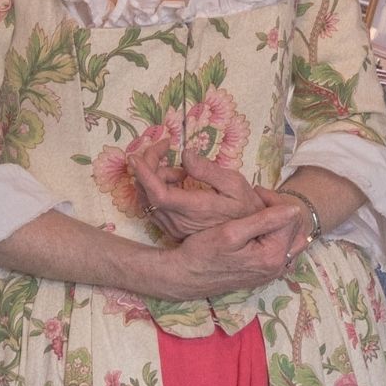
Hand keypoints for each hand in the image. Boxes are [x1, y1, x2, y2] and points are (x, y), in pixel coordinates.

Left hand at [133, 142, 269, 241]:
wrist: (248, 236)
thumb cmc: (245, 207)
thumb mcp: (235, 184)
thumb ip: (208, 170)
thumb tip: (185, 154)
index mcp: (195, 209)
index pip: (159, 194)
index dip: (144, 175)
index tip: (136, 156)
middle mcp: (179, 222)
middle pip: (148, 193)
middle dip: (150, 166)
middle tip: (167, 150)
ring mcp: (174, 228)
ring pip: (148, 200)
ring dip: (155, 178)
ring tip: (181, 172)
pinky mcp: (172, 230)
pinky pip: (153, 207)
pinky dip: (157, 189)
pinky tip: (177, 183)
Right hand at [152, 200, 308, 300]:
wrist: (186, 277)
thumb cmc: (203, 252)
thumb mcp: (231, 232)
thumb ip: (265, 220)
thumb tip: (295, 209)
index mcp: (272, 255)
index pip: (291, 219)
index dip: (276, 200)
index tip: (256, 191)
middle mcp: (277, 267)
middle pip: (295, 231)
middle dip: (281, 211)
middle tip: (259, 199)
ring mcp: (271, 273)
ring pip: (290, 242)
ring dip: (280, 224)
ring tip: (260, 212)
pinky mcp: (263, 274)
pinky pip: (281, 252)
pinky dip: (275, 237)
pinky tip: (259, 229)